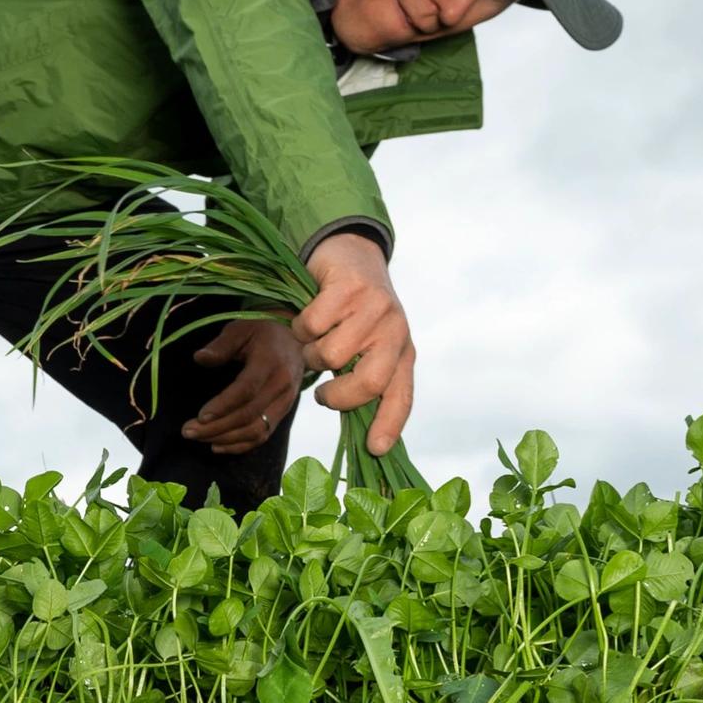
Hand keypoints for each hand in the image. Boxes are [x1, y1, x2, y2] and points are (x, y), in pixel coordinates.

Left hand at [181, 318, 306, 453]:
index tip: (200, 416)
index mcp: (271, 362)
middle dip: (216, 427)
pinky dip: (240, 445)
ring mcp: (285, 403)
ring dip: (225, 438)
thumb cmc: (263, 334)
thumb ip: (221, 345)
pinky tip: (217, 445)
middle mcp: (281, 386)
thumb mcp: (241, 329)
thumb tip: (199, 358)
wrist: (298, 341)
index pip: (247, 389)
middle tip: (187, 431)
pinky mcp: (283, 413)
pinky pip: (263, 436)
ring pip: (256, 430)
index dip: (223, 405)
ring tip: (197, 437)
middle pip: (248, 415)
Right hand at [297, 232, 415, 454]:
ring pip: (331, 354)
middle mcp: (395, 332)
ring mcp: (375, 308)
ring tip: (316, 338)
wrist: (350, 253)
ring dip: (311, 352)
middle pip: (369, 382)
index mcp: (402, 352)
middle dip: (338, 396)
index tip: (375, 449)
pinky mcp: (351, 288)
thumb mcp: (366, 347)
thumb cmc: (352, 312)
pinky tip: (311, 312)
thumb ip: (362, 379)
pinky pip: (312, 325)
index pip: (401, 395)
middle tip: (322, 393)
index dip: (389, 423)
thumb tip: (359, 432)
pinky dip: (300, 324)